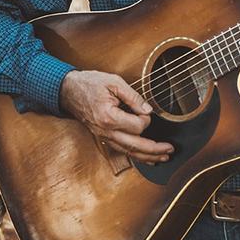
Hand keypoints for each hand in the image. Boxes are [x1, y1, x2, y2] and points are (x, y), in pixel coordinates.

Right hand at [58, 70, 173, 163]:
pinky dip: (135, 156)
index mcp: (109, 117)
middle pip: (135, 146)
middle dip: (155, 149)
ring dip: (147, 156)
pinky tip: (146, 157)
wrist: (68, 91)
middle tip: (170, 148)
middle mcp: (106, 132)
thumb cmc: (90, 84)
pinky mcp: (103, 137)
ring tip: (163, 156)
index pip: (137, 126)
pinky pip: (121, 150)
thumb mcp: (113, 82)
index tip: (145, 110)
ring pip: (129, 152)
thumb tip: (148, 110)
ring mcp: (104, 137)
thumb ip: (133, 96)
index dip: (146, 118)